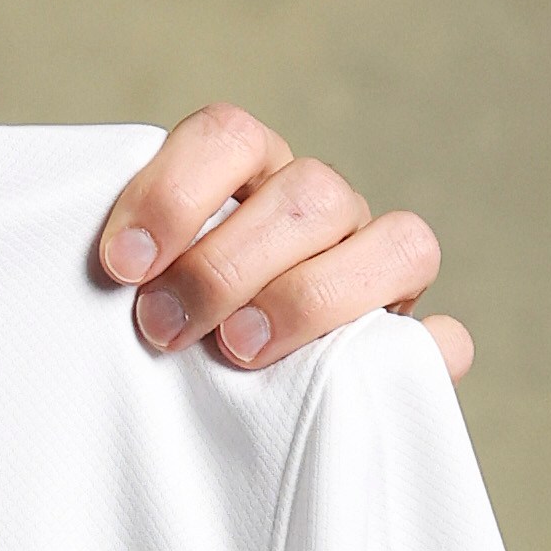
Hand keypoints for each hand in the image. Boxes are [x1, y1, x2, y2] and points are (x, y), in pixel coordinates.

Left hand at [94, 105, 471, 382]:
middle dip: (227, 264)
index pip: (227, 134)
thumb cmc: (149, 321)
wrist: (194, 416)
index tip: (122, 264)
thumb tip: (107, 263)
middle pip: (309, 192)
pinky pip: (444, 340)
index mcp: (248, 171)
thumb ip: (122, 262)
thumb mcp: (126, 280)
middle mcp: (318, 209)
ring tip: (236, 350)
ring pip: (397, 243)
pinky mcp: (410, 344)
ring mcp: (376, 269)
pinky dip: (424, 354)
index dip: (175, 192)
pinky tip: (373, 372)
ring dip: (310, 298)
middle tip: (164, 326)